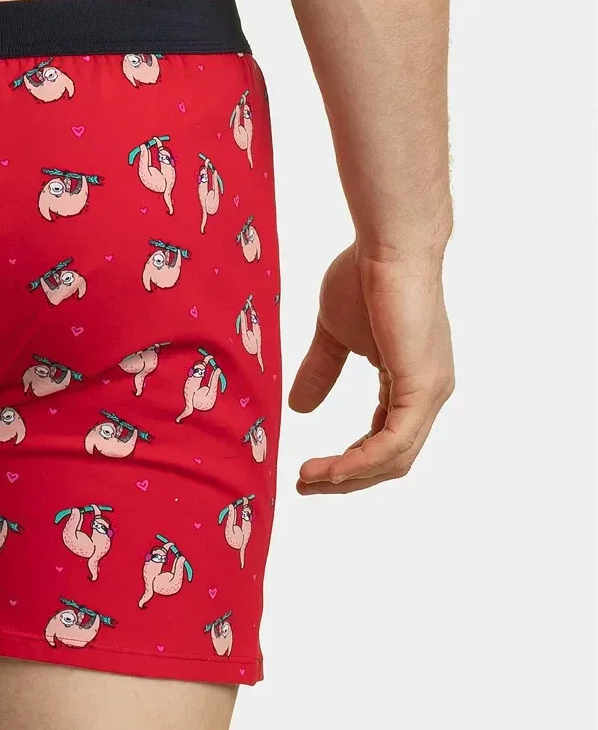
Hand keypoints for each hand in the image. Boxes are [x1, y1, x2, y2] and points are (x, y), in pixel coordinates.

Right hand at [289, 243, 452, 493]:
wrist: (387, 245)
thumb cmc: (364, 276)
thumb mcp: (335, 334)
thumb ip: (322, 370)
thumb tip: (299, 408)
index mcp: (411, 383)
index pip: (384, 439)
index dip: (348, 461)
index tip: (309, 470)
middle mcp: (428, 394)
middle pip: (391, 459)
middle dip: (346, 478)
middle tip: (305, 485)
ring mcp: (429, 393)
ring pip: (393, 459)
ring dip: (347, 477)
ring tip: (308, 479)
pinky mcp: (422, 388)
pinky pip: (391, 443)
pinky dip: (359, 462)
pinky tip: (330, 468)